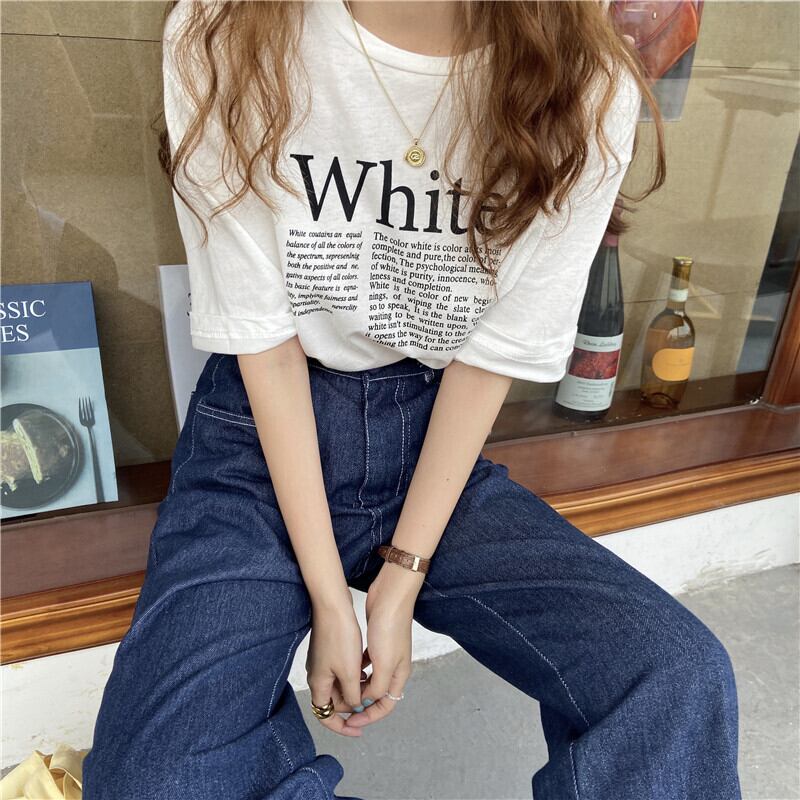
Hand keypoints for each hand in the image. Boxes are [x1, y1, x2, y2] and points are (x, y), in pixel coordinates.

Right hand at [305, 595, 366, 737]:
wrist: (332, 606)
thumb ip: (352, 695)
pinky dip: (352, 673)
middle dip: (351, 704)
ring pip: (339, 684)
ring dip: (354, 688)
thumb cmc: (339, 637)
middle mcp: (316, 675)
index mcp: (319, 684)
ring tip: (370, 684)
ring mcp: (322, 662)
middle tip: (369, 703)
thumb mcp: (349, 672)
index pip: (325, 716)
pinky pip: (340, 670)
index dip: (341, 727)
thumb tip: (355, 707)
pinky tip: (365, 666)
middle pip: (334, 701)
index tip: (357, 730)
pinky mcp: (328, 650)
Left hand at [344, 560, 421, 729]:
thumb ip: (376, 687)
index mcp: (399, 676)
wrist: (391, 597)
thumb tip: (364, 701)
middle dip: (361, 704)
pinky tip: (346, 668)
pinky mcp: (377, 642)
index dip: (368, 717)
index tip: (351, 722)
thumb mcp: (384, 664)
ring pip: (370, 679)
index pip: (385, 706)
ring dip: (357, 686)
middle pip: (377, 695)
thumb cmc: (389, 629)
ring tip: (342, 690)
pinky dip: (357, 669)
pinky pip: (366, 663)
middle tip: (342, 708)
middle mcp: (394, 668)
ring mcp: (385, 654)